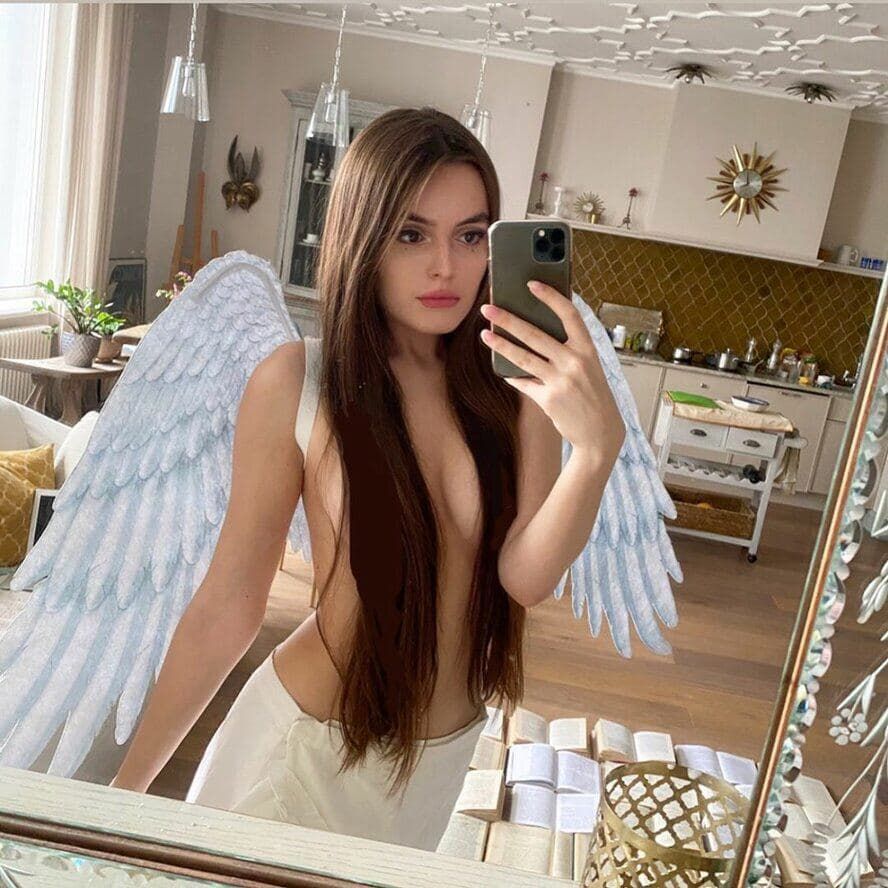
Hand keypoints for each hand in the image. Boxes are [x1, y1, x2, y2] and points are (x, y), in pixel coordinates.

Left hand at [479, 281, 624, 460]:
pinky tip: (504, 371)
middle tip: (488, 309)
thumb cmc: (593, 396)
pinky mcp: (549, 399)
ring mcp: (561, 381)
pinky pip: (524, 383)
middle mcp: (575, 362)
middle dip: (508, 319)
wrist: (600, 433)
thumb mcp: (589, 368)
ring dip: (501, 345)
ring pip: (523, 357)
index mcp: (588, 349)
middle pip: (535, 334)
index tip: (531, 284)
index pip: (569, 314)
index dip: (550, 297)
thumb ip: (568, 351)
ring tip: (485, 334)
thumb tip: (534, 333)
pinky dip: (513, 376)